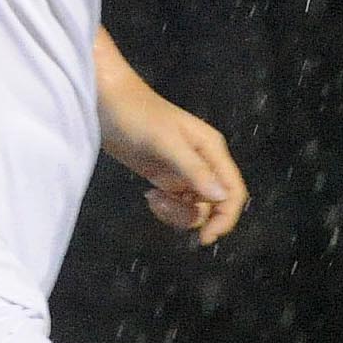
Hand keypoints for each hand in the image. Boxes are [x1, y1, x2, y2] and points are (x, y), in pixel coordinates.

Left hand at [103, 89, 247, 245]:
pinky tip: (148, 195)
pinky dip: (164, 207)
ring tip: (152, 198)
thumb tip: (222, 198)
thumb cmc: (138, 117)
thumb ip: (194, 170)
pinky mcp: (167, 177)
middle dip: (190, 216)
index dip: (226, 218)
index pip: (233, 191)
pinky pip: (176, 203)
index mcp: (212, 151)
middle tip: (163, 208)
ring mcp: (185, 172)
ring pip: (193, 208)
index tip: (205, 238)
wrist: (108, 104)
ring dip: (174, 212)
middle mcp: (204, 163)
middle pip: (214, 205)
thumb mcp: (166, 143)